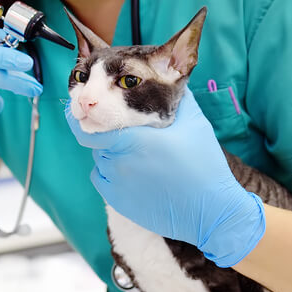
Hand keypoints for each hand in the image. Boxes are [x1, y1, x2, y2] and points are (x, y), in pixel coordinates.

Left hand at [64, 92, 264, 267]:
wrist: (210, 210)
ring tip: (138, 154)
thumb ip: (177, 98)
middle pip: (97, 142)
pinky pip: (103, 180)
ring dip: (111, 154)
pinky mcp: (118, 202)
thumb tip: (168, 81)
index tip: (84, 113)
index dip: (81, 120)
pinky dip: (110, 173)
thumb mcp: (194, 122)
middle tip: (129, 132)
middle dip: (107, 134)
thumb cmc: (204, 165)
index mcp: (130, 140)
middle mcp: (117, 162)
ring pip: (100, 161)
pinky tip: (133, 171)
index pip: (88, 129)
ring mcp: (116, 185)